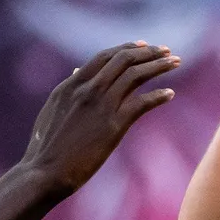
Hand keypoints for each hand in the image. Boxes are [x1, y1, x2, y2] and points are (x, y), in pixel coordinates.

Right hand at [21, 42, 179, 195]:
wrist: (44, 173)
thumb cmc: (45, 148)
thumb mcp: (53, 110)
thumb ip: (68, 91)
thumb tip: (77, 73)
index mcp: (71, 85)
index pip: (104, 56)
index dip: (127, 48)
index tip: (143, 46)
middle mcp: (87, 89)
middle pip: (124, 59)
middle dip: (148, 52)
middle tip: (166, 51)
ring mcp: (101, 105)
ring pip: (136, 75)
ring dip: (159, 66)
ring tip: (176, 63)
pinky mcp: (113, 125)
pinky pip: (142, 102)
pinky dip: (158, 95)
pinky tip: (170, 94)